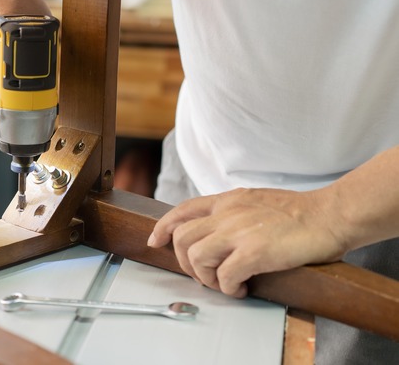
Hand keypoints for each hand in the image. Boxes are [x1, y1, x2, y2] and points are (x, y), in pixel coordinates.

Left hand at [147, 188, 347, 297]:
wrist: (331, 214)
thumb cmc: (299, 213)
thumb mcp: (255, 201)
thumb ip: (232, 212)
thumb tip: (215, 233)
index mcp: (228, 200)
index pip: (182, 210)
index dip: (163, 227)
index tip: (156, 241)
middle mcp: (228, 212)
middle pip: (182, 238)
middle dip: (186, 262)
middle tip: (205, 275)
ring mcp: (240, 231)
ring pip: (196, 257)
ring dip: (205, 277)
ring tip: (225, 283)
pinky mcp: (255, 251)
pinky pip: (224, 275)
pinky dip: (228, 288)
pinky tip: (242, 288)